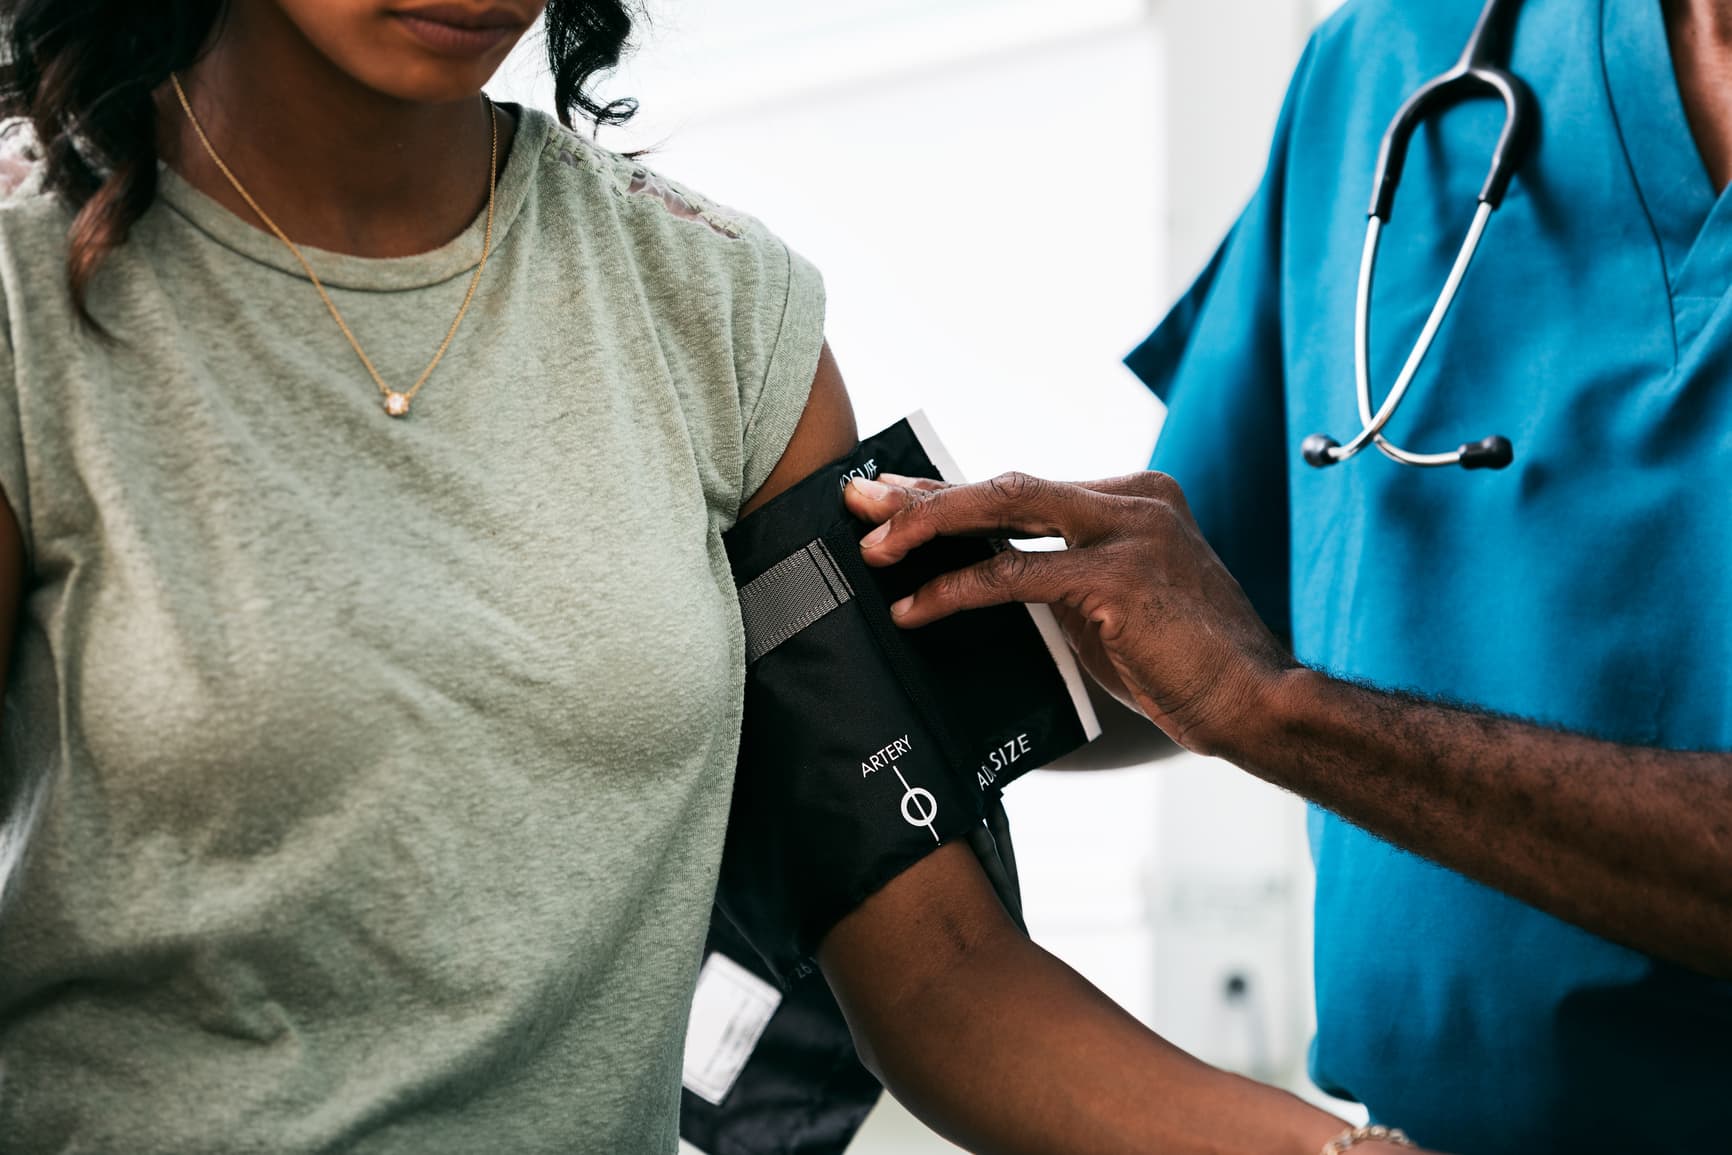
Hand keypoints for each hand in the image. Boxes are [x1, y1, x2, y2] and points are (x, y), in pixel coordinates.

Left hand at [844, 471, 1295, 757]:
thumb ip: (1058, 573)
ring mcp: (1127, 531)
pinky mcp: (1115, 577)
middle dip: (925, 494)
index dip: (951, 492)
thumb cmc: (1182, 662)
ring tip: (874, 551)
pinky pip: (1014, 575)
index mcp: (1133, 497)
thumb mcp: (1110, 603)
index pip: (1023, 487)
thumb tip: (981, 569)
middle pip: (1005, 485)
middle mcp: (1131, 500)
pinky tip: (914, 606)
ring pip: (1004, 510)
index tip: (893, 497)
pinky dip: (956, 589)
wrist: (1252, 700)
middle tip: (861, 502)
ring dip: (928, 529)